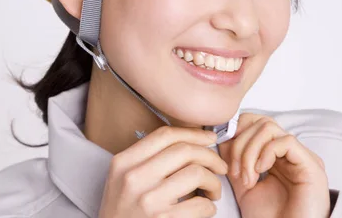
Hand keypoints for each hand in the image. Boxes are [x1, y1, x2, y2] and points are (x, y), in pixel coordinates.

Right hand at [98, 126, 227, 217]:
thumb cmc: (122, 211)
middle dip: (210, 157)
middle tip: (219, 167)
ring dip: (214, 182)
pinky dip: (209, 207)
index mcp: (124, 162)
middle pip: (184, 150)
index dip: (193, 133)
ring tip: (212, 191)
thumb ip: (145, 159)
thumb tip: (187, 143)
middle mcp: (134, 177)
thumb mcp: (122, 179)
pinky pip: (200, 206)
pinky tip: (204, 209)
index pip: (164, 135)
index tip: (209, 138)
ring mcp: (148, 200)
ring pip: (196, 174)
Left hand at [218, 113, 330, 217]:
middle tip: (234, 172)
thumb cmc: (269, 217)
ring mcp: (302, 157)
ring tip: (247, 178)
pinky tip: (260, 172)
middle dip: (239, 144)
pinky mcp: (312, 165)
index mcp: (276, 155)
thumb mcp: (243, 184)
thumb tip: (222, 136)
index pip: (254, 122)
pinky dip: (266, 153)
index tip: (223, 153)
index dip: (235, 131)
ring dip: (250, 151)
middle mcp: (290, 152)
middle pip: (259, 122)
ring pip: (269, 128)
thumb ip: (234, 160)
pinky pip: (285, 141)